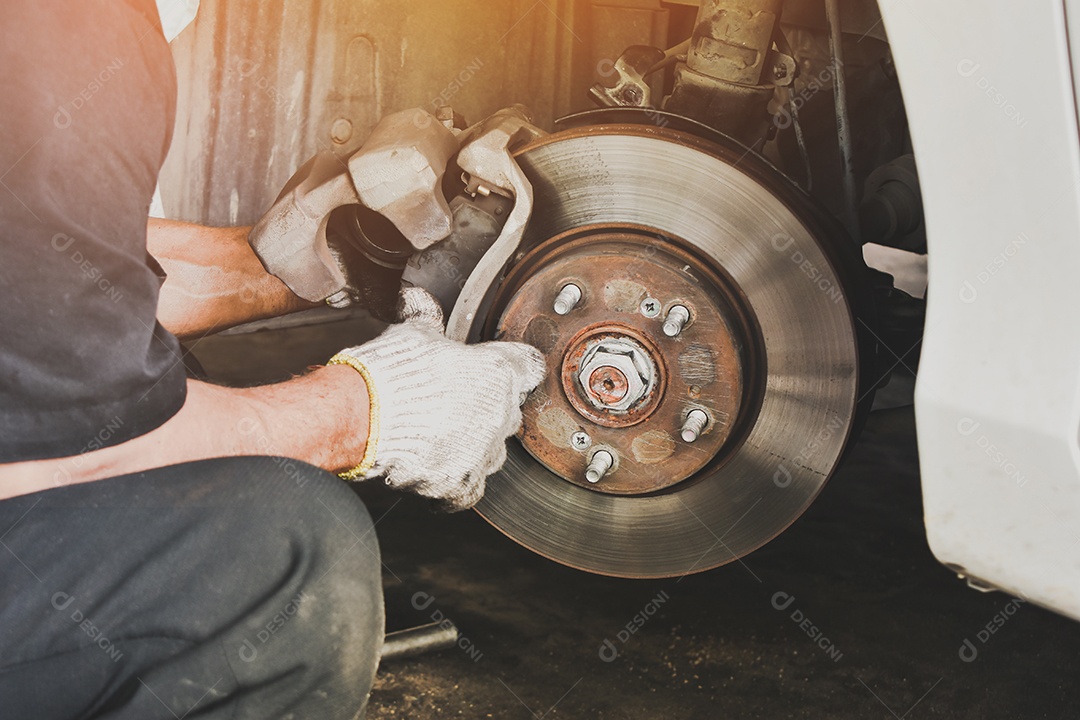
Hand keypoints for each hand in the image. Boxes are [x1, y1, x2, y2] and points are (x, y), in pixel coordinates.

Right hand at [332, 289, 545, 510]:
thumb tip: (419, 300)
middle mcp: (500, 414)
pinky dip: (454, 481)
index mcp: (498, 372)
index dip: (513, 366)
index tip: (501, 369)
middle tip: (451, 404)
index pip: (528, 367)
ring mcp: (483, 453)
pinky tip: (433, 467)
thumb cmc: (391, 373)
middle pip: (508, 412)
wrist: (363, 418)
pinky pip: (469, 487)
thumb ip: (426, 317)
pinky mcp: (462, 484)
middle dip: (485, 408)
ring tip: (436, 436)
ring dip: (472, 445)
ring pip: (491, 451)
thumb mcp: (413, 333)